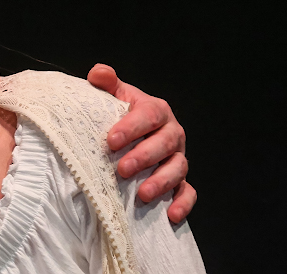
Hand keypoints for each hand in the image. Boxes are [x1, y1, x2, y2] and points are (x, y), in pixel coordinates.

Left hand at [87, 63, 195, 221]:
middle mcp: (172, 133)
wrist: (131, 131)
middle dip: (144, 157)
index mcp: (156, 110)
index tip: (111, 140)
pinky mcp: (180, 179)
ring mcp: (178, 156)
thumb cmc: (120, 113)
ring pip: (177, 168)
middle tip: (122, 169)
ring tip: (142, 194)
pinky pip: (187, 191)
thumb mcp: (113, 95)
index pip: (147, 115)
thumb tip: (98, 72)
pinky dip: (183, 203)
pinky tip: (171, 215)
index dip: (130, 128)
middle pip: (164, 144)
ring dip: (161, 182)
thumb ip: (106, 82)